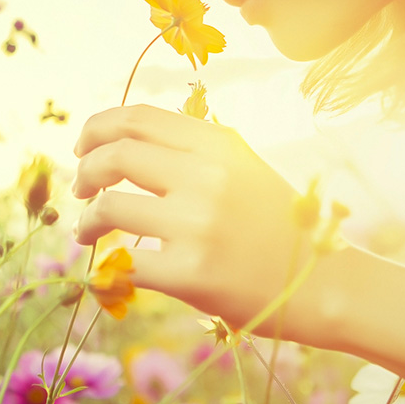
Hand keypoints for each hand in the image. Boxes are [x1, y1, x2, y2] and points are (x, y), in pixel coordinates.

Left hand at [72, 103, 322, 339]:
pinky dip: (110, 266)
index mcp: (218, 144)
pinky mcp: (192, 273)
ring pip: (109, 207)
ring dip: (87, 220)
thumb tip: (119, 141)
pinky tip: (112, 268)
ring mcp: (198, 225)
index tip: (83, 147)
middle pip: (114, 156)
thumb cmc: (276, 226)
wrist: (324, 285)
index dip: (97, 128)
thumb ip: (190, 150)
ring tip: (87, 231)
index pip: (137, 118)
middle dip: (84, 170)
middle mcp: (207, 177)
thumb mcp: (242, 168)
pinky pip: (125, 262)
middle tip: (80, 188)